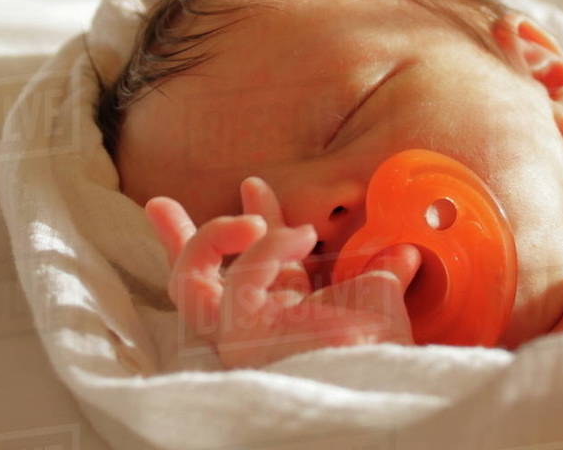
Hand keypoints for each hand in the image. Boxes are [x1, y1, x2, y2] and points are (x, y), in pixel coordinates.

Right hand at [144, 176, 420, 368]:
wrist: (386, 377)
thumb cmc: (385, 352)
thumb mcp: (381, 296)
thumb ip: (380, 270)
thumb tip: (403, 250)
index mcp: (280, 317)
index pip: (247, 269)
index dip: (249, 224)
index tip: (254, 185)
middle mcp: (249, 329)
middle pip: (191, 284)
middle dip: (174, 239)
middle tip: (158, 203)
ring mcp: (238, 337)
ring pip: (189, 282)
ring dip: (215, 235)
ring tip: (251, 208)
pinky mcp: (241, 337)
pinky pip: (237, 279)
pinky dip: (266, 247)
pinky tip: (297, 234)